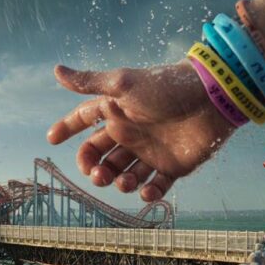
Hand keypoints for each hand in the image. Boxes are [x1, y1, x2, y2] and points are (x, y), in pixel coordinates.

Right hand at [46, 62, 236, 201]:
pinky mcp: (173, 166)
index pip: (85, 121)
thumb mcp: (123, 83)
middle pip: (102, 156)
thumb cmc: (167, 88)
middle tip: (97, 174)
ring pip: (125, 174)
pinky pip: (155, 186)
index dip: (68, 129)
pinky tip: (144, 191)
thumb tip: (56, 70)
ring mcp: (152, 151)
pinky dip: (147, 193)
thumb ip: (89, 83)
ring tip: (124, 182)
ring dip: (119, 182)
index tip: (51, 139)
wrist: (212, 98)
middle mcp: (132, 133)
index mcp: (118, 112)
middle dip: (94, 168)